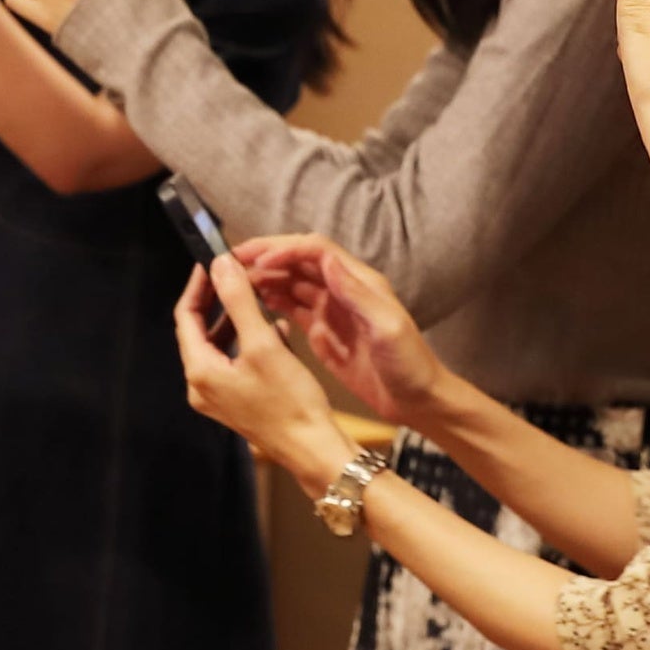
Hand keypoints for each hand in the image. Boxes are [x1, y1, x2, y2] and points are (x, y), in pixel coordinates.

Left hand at [170, 259, 352, 486]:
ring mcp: (219, 396)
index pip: (186, 317)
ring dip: (239, 320)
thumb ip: (239, 302)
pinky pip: (237, 361)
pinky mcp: (238, 400)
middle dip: (220, 302)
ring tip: (260, 298)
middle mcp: (202, 386)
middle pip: (201, 331)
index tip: (213, 261)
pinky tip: (277, 331)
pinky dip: (251, 342)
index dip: (198, 285)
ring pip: (222, 345)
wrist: (313, 448)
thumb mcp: (264, 344)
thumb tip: (220, 265)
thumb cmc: (290, 401)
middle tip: (237, 275)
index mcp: (200, 372)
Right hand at [230, 234, 449, 427]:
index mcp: (360, 282)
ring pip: (292, 282)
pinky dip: (272, 300)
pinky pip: (292, 308)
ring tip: (234, 280)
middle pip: (299, 261)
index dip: (285, 249)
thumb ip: (358, 295)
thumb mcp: (388, 328)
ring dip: (265, 277)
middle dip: (266, 256)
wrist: (417, 400)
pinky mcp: (323, 331)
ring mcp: (332, 310)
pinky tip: (253, 301)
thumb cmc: (410, 365)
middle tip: (233, 261)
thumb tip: (328, 262)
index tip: (258, 259)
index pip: (316, 250)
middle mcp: (343, 290)